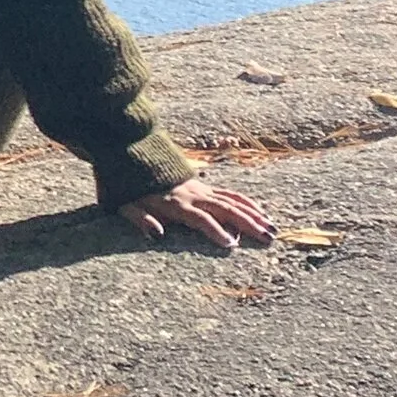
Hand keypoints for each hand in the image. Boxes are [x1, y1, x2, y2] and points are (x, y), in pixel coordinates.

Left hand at [119, 175, 275, 250]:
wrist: (127, 152)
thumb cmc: (125, 185)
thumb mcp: (124, 204)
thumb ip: (139, 219)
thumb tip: (156, 234)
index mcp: (175, 202)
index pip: (200, 218)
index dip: (215, 231)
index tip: (232, 244)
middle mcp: (192, 195)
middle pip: (225, 209)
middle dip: (248, 224)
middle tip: (268, 238)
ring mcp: (199, 189)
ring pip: (232, 201)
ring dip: (253, 214)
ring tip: (272, 228)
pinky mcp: (202, 185)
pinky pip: (229, 193)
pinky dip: (246, 202)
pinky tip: (260, 211)